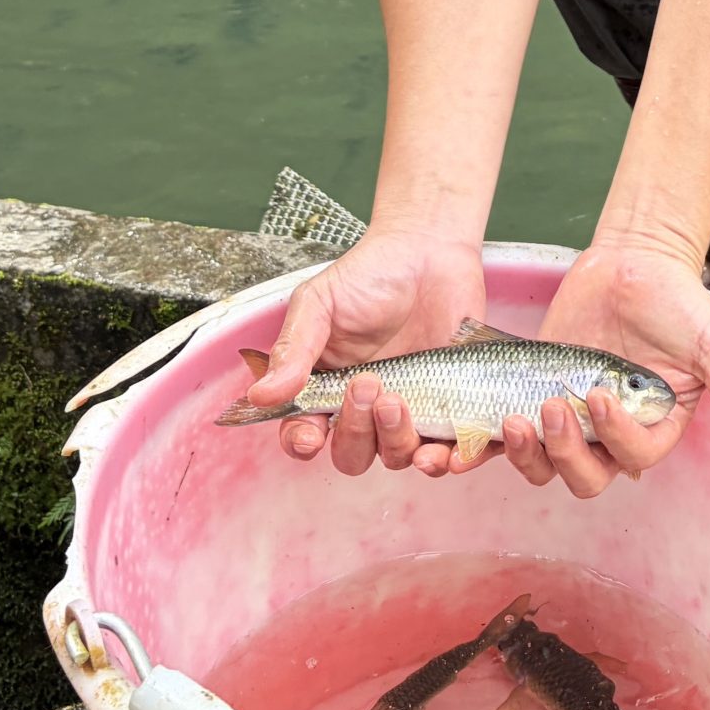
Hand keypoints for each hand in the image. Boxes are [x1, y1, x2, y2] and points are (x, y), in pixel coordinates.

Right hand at [246, 228, 486, 476]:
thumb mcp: (319, 303)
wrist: (431, 250)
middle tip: (365, 385)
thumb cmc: (371, 273)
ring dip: (392, 439)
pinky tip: (439, 447)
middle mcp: (364, 407)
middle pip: (350, 454)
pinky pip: (445, 450)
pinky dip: (443, 459)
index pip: (304, 433)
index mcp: (325, 386)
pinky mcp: (448, 407)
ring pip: (394, 456)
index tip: (310, 434)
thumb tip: (262, 395)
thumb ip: (294, 349)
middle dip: (353, 431)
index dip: (303, 443)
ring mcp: (408, 408)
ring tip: (397, 397)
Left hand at [498, 234, 709, 498]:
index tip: (598, 394)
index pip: (632, 458)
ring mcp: (568, 421)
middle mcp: (610, 437)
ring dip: (526, 453)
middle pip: (583, 478)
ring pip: (542, 467)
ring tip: (513, 417)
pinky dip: (484, 450)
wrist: (632, 262)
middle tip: (551, 407)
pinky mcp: (530, 400)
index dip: (613, 439)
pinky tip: (464, 446)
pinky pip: (504, 441)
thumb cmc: (679, 303)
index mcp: (654, 430)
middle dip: (563, 453)